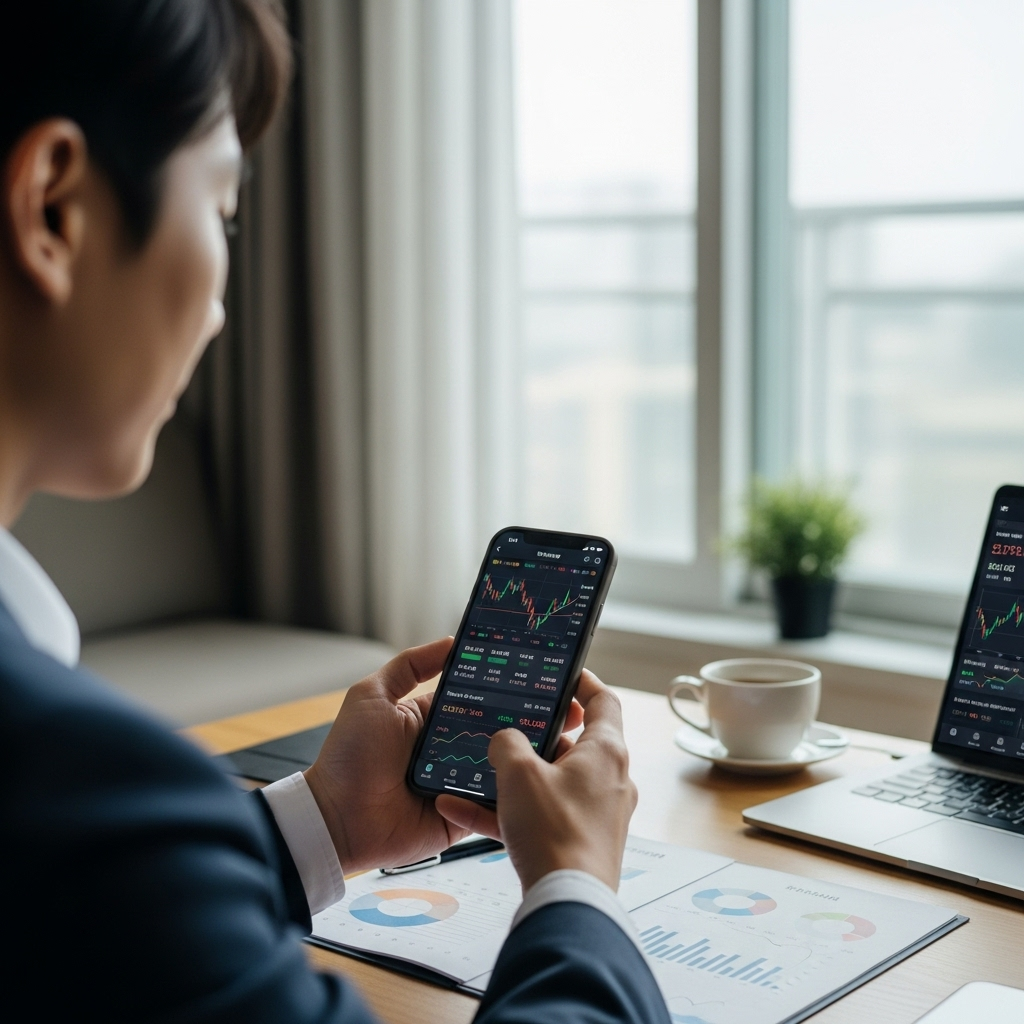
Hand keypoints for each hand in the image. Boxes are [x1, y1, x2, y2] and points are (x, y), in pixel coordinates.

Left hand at [303, 637, 586, 874]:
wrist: (336, 820)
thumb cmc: (349, 757)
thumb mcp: (372, 696)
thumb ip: (409, 665)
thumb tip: (451, 642)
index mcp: (433, 718)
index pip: (479, 698)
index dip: (507, 687)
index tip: (540, 675)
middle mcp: (451, 749)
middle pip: (500, 731)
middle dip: (533, 720)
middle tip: (571, 709)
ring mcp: (460, 784)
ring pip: (505, 766)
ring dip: (532, 756)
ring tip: (569, 741)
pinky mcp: (464, 816)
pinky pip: (496, 804)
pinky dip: (517, 795)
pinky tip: (543, 778)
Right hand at [435, 669, 635, 891]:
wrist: (567, 902)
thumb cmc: (555, 833)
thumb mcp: (519, 773)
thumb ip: (507, 744)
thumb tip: (504, 741)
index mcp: (606, 751)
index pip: (603, 701)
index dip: (583, 682)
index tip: (564, 674)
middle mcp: (608, 780)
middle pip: (571, 744)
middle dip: (533, 737)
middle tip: (505, 726)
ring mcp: (595, 814)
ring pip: (548, 783)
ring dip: (511, 778)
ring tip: (475, 771)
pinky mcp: (578, 843)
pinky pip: (537, 817)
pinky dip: (505, 811)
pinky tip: (460, 809)